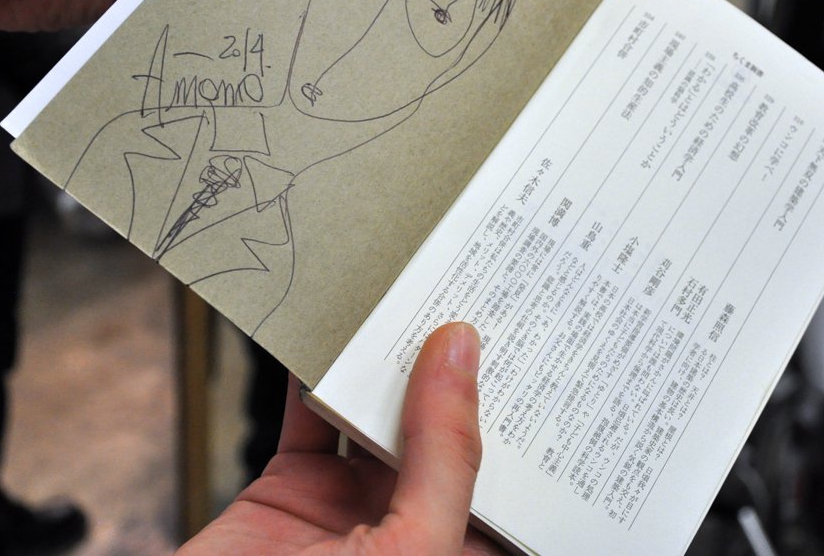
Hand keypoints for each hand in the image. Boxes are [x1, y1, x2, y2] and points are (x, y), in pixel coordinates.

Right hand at [178, 322, 504, 555]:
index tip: (536, 338)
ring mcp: (349, 514)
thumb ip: (441, 455)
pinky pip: (305, 421)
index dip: (525, 409)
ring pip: (375, 418)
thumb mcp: (412, 552)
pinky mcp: (287, 495)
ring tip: (405, 297)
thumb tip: (459, 355)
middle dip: (453, 371)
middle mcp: (412, 532)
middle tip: (471, 293)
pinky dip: (309, 376)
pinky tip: (326, 331)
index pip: (510, 475)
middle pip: (442, 435)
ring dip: (382, 363)